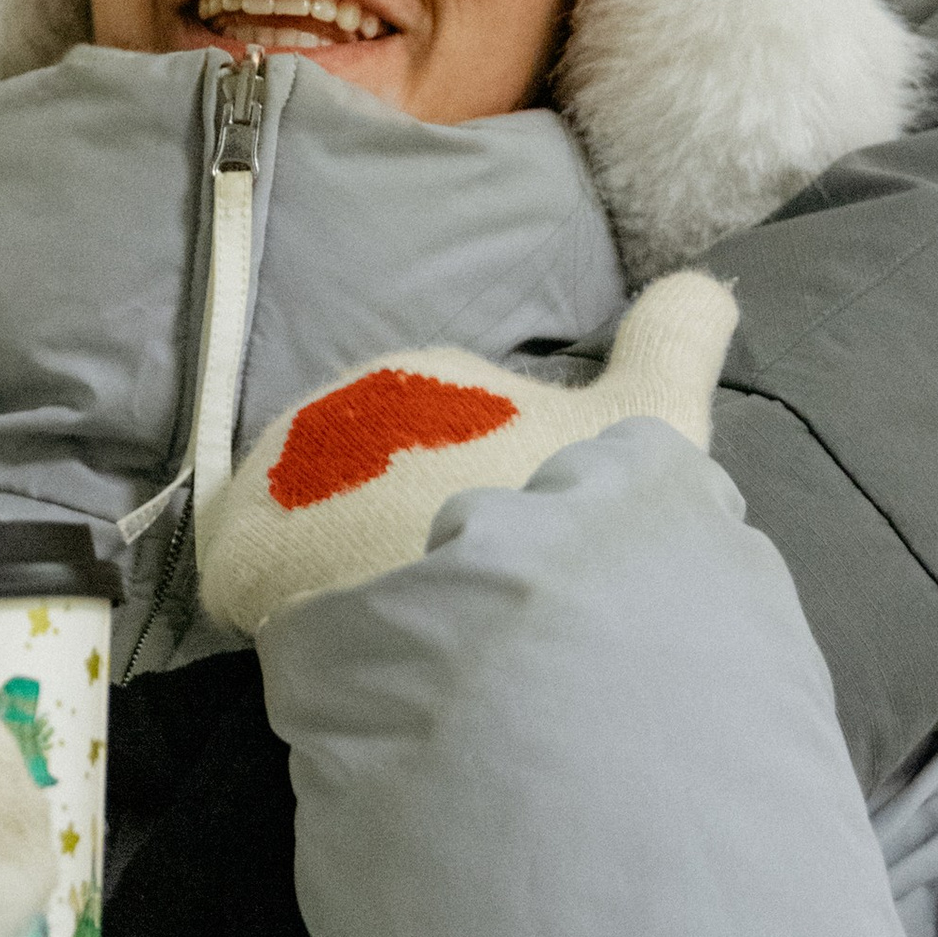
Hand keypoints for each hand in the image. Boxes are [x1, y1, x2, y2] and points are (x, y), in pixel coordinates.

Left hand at [198, 273, 737, 638]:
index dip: (475, 495)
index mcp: (424, 377)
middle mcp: (337, 407)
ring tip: (394, 632)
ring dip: (335, 571)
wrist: (481, 601)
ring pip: (305, 531)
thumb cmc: (570, 509)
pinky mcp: (232, 555)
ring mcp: (275, 479)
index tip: (503, 546)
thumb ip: (673, 343)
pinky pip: (253, 586)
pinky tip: (336, 649)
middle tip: (450, 601)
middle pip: (363, 482)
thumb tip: (705, 287)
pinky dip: (284, 615)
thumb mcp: (651, 422)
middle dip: (392, 530)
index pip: (439, 436)